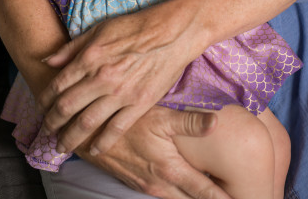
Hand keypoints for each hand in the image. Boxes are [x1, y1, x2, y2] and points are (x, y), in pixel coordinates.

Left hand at [38, 0, 205, 154]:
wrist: (172, 32)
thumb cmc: (136, 26)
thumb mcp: (99, 29)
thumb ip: (72, 47)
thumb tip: (48, 61)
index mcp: (89, 57)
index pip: (57, 86)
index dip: (44, 101)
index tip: (41, 109)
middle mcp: (101, 77)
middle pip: (66, 108)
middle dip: (52, 123)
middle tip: (47, 132)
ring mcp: (120, 92)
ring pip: (86, 123)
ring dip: (70, 137)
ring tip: (63, 146)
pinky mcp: (139, 103)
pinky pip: (116, 129)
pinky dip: (102, 142)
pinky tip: (94, 149)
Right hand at [78, 105, 229, 198]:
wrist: (90, 135)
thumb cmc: (127, 122)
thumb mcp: (159, 117)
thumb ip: (189, 122)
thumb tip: (217, 122)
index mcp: (171, 170)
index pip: (206, 193)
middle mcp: (162, 185)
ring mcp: (148, 187)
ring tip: (217, 198)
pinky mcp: (138, 183)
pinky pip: (165, 197)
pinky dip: (180, 198)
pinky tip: (186, 192)